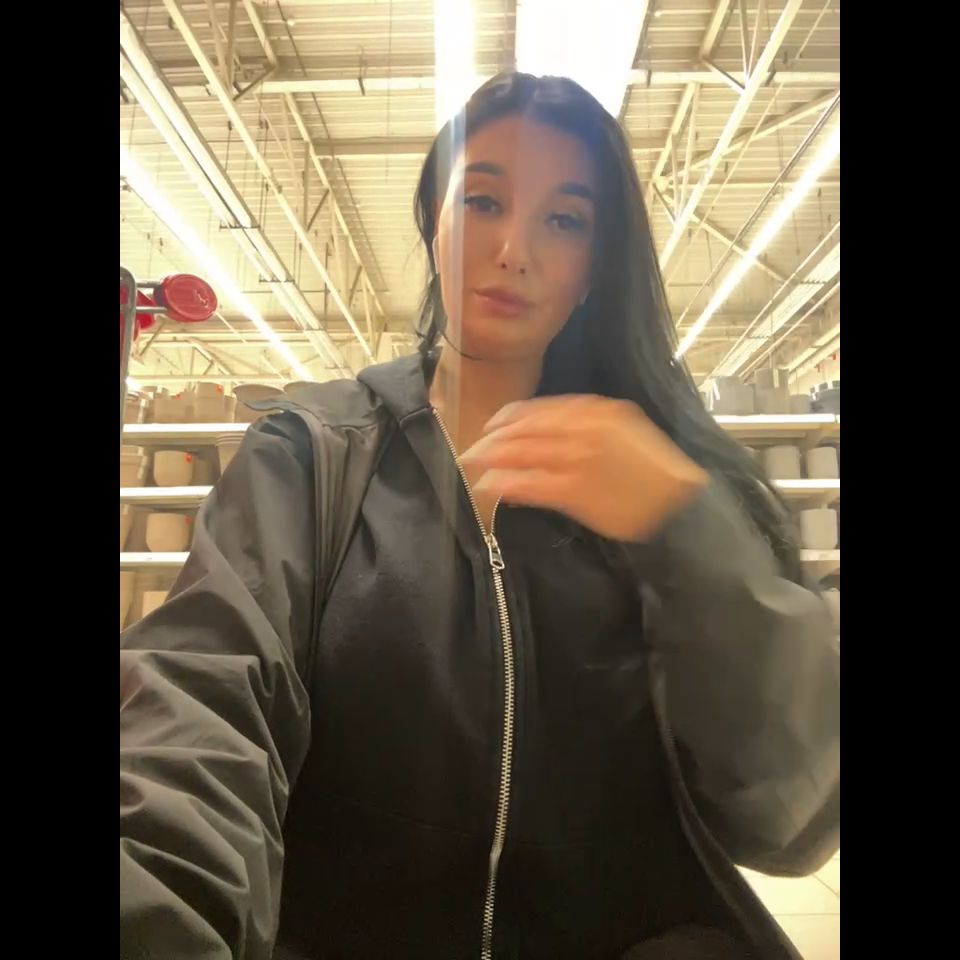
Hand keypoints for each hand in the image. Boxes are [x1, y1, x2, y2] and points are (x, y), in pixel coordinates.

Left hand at [460, 395, 707, 541]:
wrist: (681, 501)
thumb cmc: (652, 470)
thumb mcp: (621, 432)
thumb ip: (584, 428)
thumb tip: (545, 436)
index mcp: (595, 410)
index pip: (539, 410)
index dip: (509, 418)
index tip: (492, 426)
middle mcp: (583, 428)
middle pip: (524, 430)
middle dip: (493, 441)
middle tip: (472, 451)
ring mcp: (577, 459)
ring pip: (521, 454)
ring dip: (491, 460)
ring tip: (473, 466)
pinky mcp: (575, 490)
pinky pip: (529, 483)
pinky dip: (505, 484)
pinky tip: (490, 488)